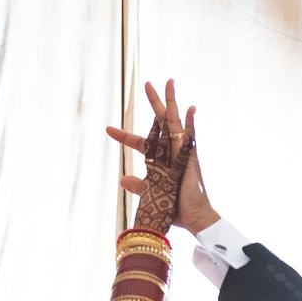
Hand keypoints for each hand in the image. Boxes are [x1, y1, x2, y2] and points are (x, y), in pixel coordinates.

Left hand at [105, 80, 214, 234]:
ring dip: (171, 102)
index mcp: (161, 160)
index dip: (124, 136)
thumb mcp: (152, 194)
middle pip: (161, 122)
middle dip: (154, 103)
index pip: (141, 142)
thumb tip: (122, 179)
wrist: (193, 218)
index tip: (108, 129)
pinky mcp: (191, 159)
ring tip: (169, 82)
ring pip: (175, 122)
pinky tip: (191, 107)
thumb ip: (139, 185)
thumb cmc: (176, 209)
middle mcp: (172, 152)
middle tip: (147, 84)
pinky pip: (191, 138)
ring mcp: (182, 153)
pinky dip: (191, 123)